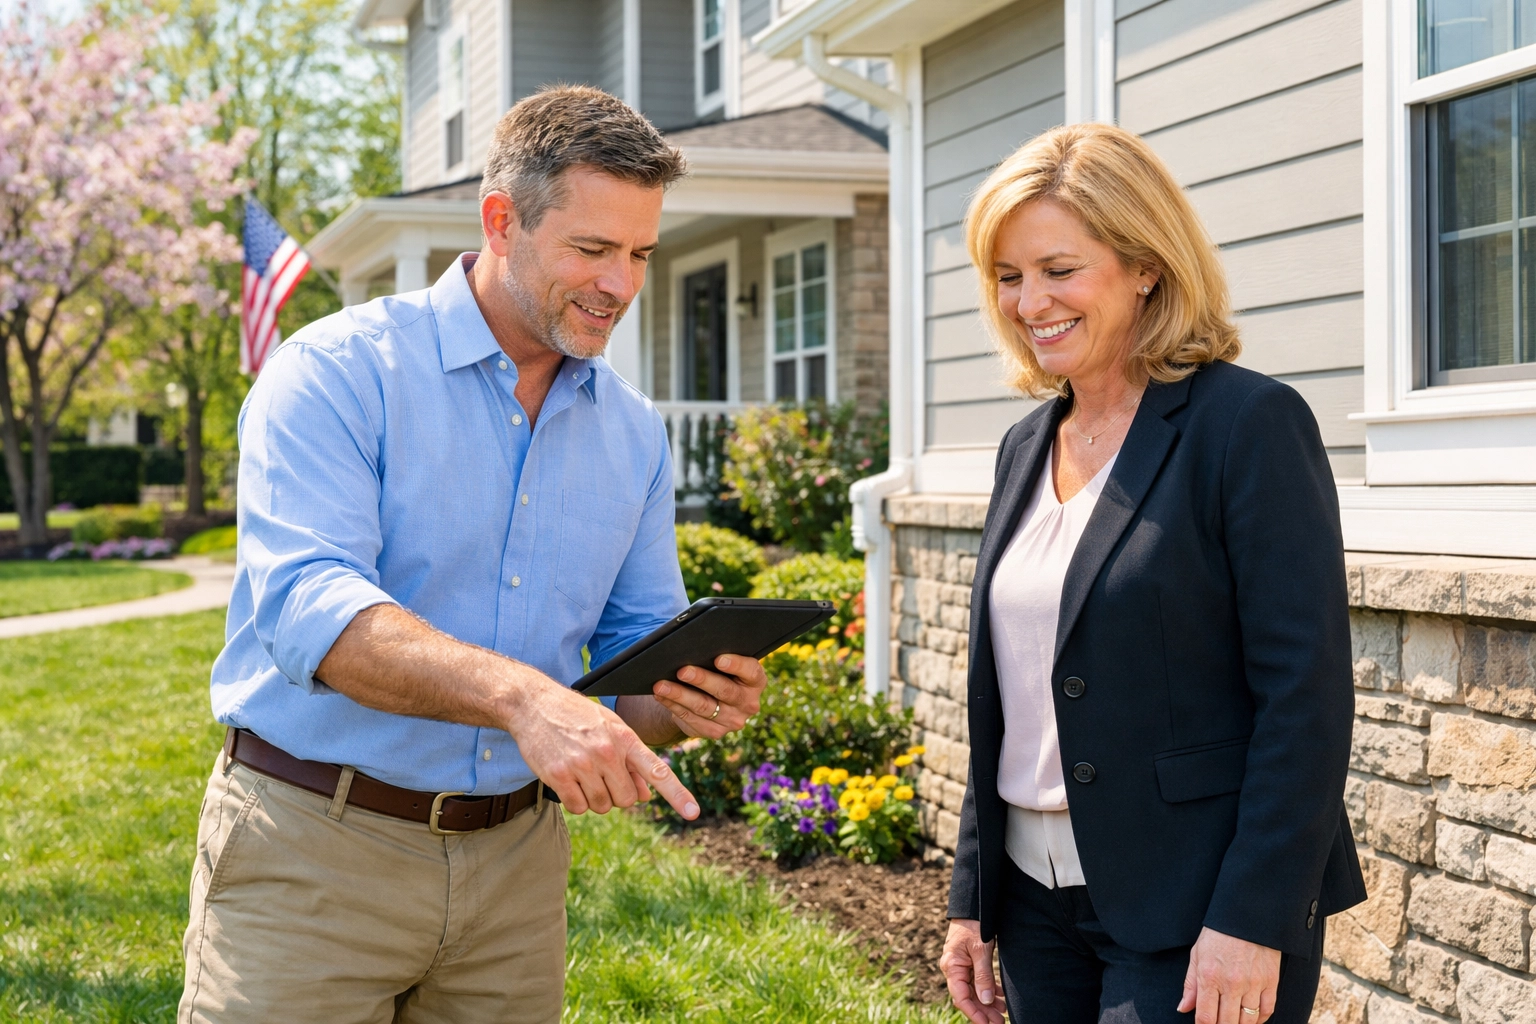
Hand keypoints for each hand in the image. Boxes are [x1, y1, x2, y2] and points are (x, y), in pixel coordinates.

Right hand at [506, 674, 699, 819]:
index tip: (693, 813)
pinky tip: (568, 779)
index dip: (677, 794)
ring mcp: (583, 764)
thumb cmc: (576, 716)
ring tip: (582, 772)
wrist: (534, 703)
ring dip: (594, 798)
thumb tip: (645, 795)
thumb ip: (631, 760)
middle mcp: (607, 752)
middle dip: (616, 794)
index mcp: (625, 738)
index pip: (658, 770)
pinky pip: (578, 807)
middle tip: (601, 775)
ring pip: (601, 806)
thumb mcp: (610, 728)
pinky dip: (575, 801)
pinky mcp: (559, 775)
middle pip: (626, 800)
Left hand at [650, 653, 766, 739]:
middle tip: (682, 670)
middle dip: (701, 679)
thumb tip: (693, 645)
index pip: (751, 672)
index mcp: (755, 681)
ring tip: (661, 685)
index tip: (718, 658)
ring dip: (680, 695)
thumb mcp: (725, 664)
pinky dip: (673, 706)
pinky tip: (662, 696)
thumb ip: (717, 656)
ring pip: (704, 707)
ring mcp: (732, 720)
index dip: (736, 665)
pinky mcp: (715, 731)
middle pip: (725, 690)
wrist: (712, 699)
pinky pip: (691, 719)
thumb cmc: (718, 671)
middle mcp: (748, 703)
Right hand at [940, 919, 1005, 1023]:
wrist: (972, 906)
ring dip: (987, 1002)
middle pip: (968, 996)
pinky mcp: (968, 962)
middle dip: (983, 1011)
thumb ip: (983, 976)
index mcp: (952, 966)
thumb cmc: (974, 925)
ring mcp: (961, 965)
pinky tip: (1000, 997)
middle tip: (1000, 1022)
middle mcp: (954, 968)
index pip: (961, 997)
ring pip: (974, 990)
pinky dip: (989, 989)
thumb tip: (985, 1001)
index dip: (974, 1013)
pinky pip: (977, 980)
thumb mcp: (980, 950)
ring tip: (1003, 1012)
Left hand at [1177, 926, 1280, 1022]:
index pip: (1206, 1017)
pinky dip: (1259, 1019)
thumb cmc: (1218, 935)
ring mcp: (1253, 983)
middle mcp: (1231, 983)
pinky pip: (1267, 1011)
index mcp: (1209, 976)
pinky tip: (1251, 1017)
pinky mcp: (1270, 981)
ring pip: (1247, 1021)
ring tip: (1234, 1020)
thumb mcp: (1197, 955)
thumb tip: (1183, 1008)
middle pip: (1227, 1023)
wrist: (1246, 916)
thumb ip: (1190, 985)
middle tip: (1219, 1022)